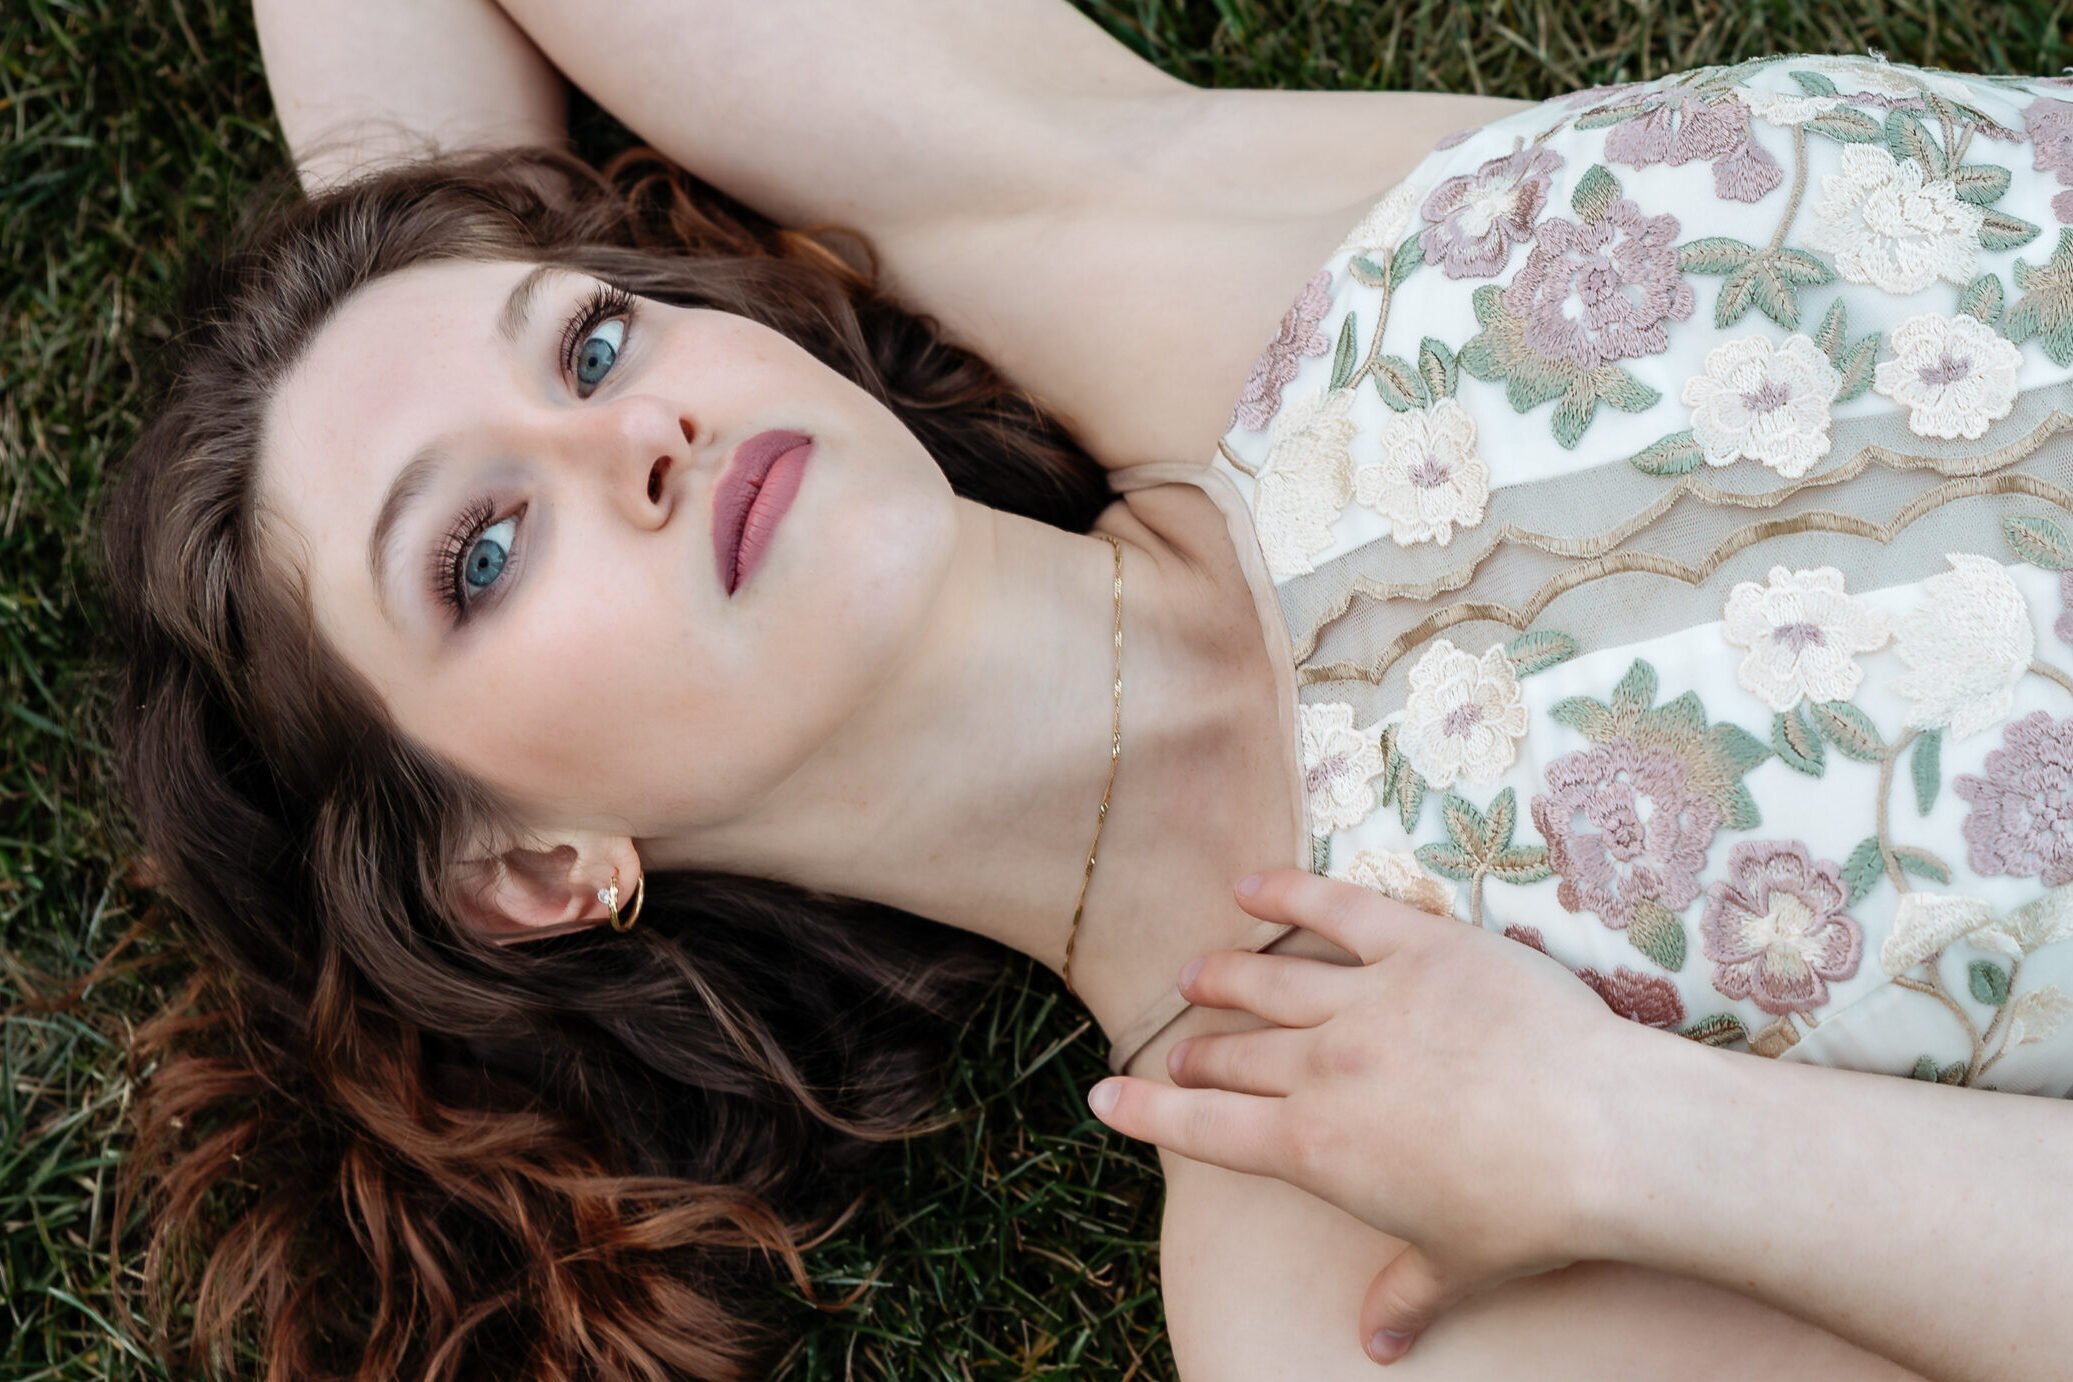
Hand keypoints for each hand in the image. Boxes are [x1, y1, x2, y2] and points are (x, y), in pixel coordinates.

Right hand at [1087, 869, 1647, 1364]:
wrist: (1604, 1135)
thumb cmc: (1533, 1213)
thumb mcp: (1458, 1266)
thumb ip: (1405, 1295)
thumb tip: (1377, 1343)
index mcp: (1317, 1148)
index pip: (1205, 1131)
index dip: (1146, 1113)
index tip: (1103, 1097)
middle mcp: (1324, 1068)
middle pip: (1234, 1054)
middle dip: (1196, 1054)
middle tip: (1181, 1052)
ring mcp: (1368, 999)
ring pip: (1270, 980)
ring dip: (1224, 975)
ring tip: (1197, 972)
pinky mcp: (1420, 945)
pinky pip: (1339, 909)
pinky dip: (1287, 895)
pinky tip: (1251, 889)